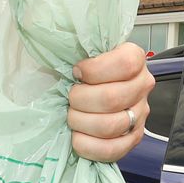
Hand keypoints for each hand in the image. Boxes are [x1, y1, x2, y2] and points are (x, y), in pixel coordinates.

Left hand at [67, 42, 153, 161]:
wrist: (83, 95)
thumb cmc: (76, 72)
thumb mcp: (74, 53)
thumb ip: (69, 47)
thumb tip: (42, 32)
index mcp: (132, 58)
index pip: (125, 63)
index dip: (94, 70)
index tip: (76, 72)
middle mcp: (142, 85)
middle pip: (112, 98)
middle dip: (79, 99)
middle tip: (70, 97)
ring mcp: (140, 114)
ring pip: (111, 125)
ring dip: (81, 122)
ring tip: (72, 116)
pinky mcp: (132, 139)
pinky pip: (112, 150)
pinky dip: (87, 146)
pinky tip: (77, 136)